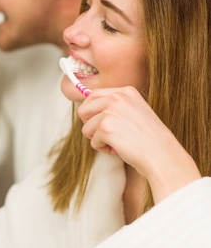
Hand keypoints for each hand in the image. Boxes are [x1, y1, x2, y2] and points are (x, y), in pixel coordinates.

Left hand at [77, 86, 200, 201]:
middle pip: (83, 110)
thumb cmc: (149, 139)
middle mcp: (117, 97)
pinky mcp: (106, 128)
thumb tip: (84, 109)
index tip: (101, 123)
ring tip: (117, 142)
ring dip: (98, 139)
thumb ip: (114, 107)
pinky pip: (92, 141)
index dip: (92, 112)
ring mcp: (111, 111)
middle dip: (89, 125)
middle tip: (104, 134)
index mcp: (126, 91)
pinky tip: (120, 149)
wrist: (163, 156)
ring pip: (86, 128)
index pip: (93, 95)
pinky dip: (103, 148)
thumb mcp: (133, 112)